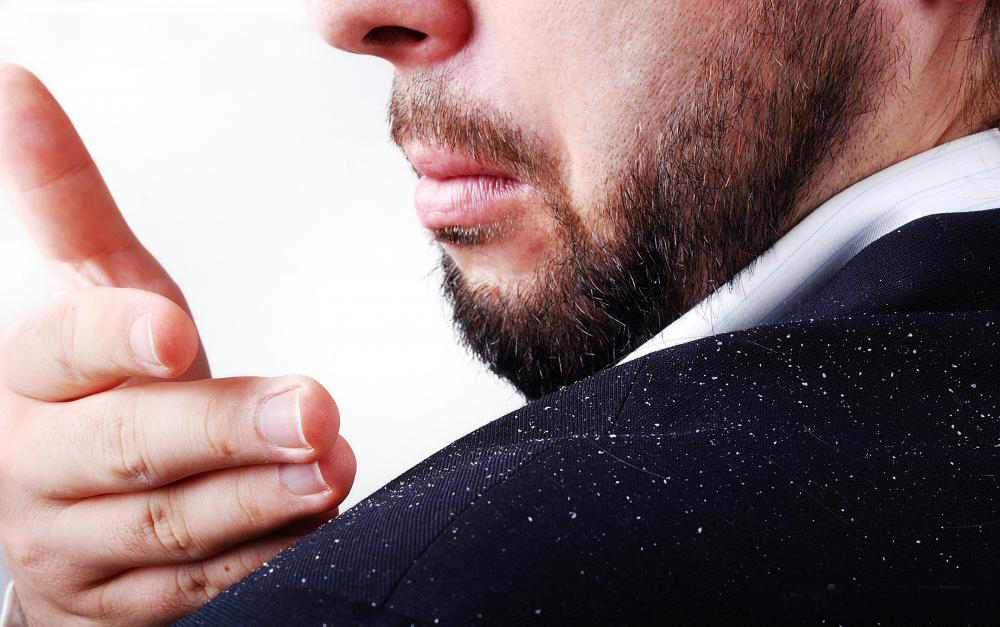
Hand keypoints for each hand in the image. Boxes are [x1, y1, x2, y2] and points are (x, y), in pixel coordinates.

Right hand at [0, 65, 355, 624]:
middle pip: (128, 447)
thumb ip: (67, 205)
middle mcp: (39, 466)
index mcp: (29, 378)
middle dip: (224, 429)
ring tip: (332, 469)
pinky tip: (316, 528)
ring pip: (169, 528)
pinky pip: (198, 590)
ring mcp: (77, 546)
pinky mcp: (124, 606)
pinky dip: (260, 561)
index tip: (173, 330)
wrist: (66, 514)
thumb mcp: (89, 293)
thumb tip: (20, 83)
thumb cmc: (97, 389)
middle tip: (315, 407)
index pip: (62, 349)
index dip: (113, 337)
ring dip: (256, 502)